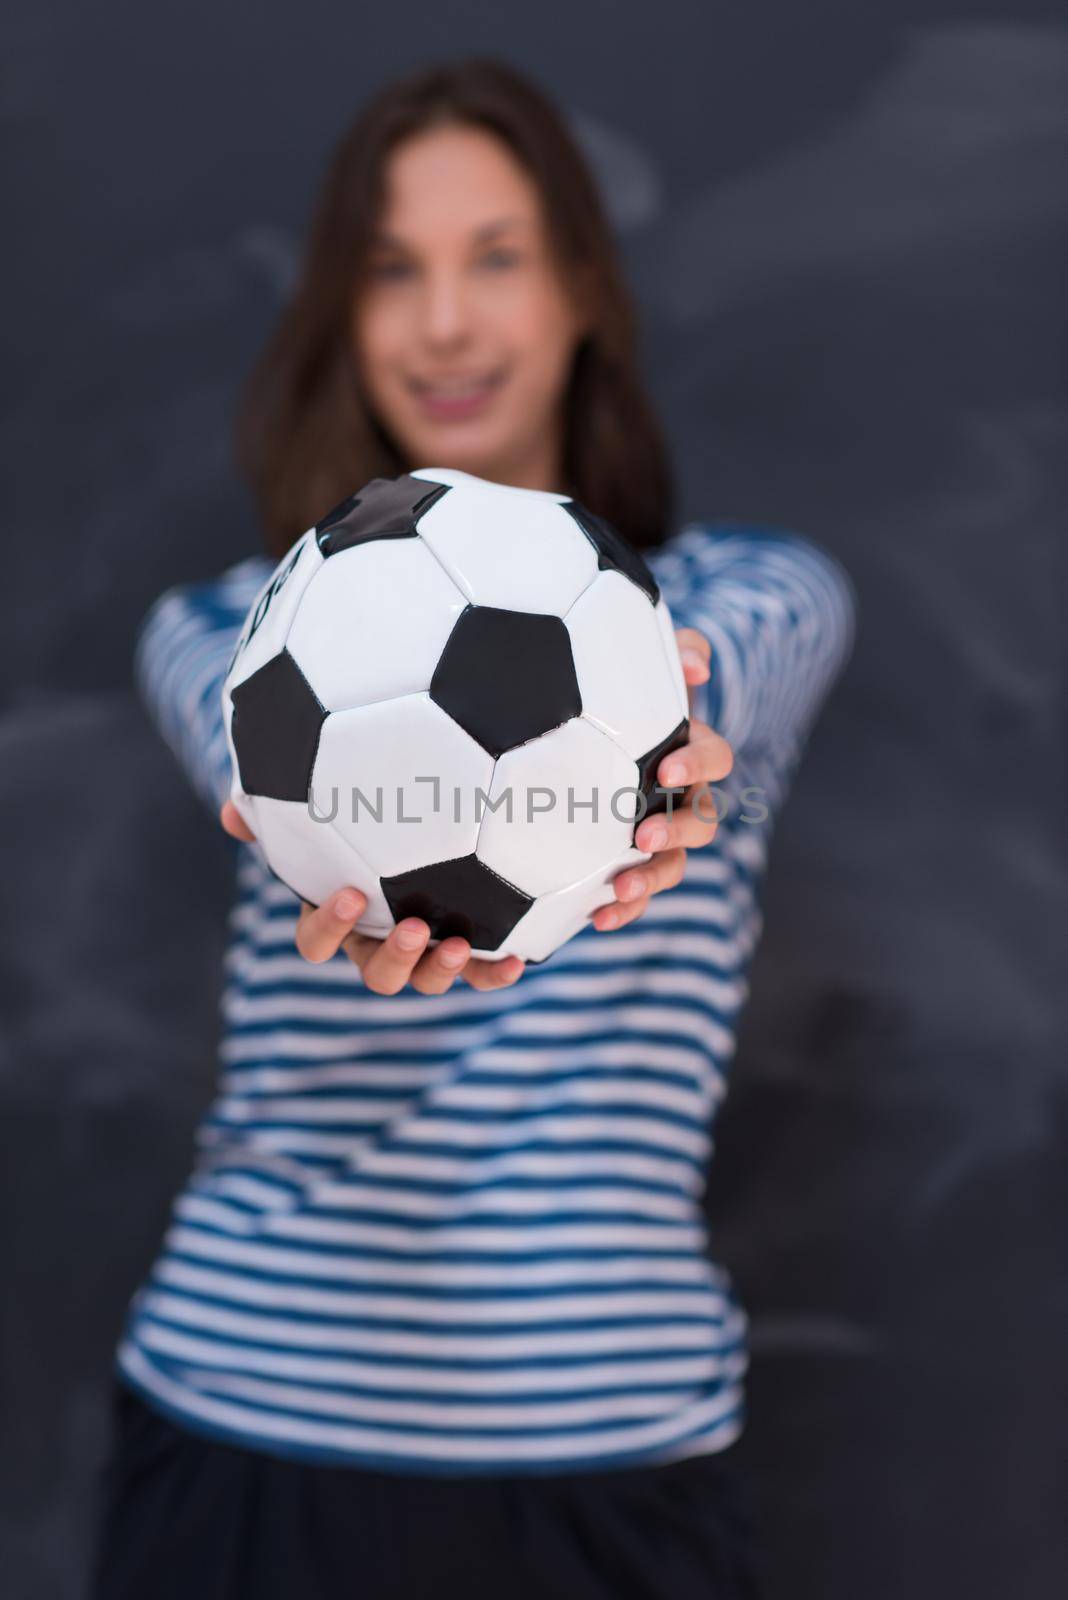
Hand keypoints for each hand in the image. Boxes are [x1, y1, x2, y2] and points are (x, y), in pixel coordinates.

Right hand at [219, 800, 524, 995]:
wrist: (425, 818)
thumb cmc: (353, 817)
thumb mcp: (316, 810)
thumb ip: (275, 812)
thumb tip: (232, 815)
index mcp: (339, 919)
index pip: (317, 942)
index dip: (329, 927)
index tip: (348, 894)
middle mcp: (378, 943)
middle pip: (376, 974)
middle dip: (392, 957)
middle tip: (411, 926)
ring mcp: (424, 950)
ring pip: (425, 980)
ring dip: (441, 970)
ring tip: (459, 944)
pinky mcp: (468, 946)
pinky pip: (482, 971)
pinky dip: (496, 971)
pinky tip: (520, 957)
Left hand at [589, 626, 732, 932]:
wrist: (570, 726)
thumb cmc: (612, 689)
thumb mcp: (640, 662)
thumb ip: (676, 650)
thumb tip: (698, 666)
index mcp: (687, 752)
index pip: (712, 759)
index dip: (697, 764)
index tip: (668, 768)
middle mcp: (680, 798)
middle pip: (701, 821)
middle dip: (677, 830)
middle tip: (643, 835)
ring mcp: (656, 836)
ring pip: (672, 865)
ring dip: (652, 879)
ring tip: (622, 889)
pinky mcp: (628, 865)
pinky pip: (635, 895)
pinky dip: (623, 910)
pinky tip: (596, 919)